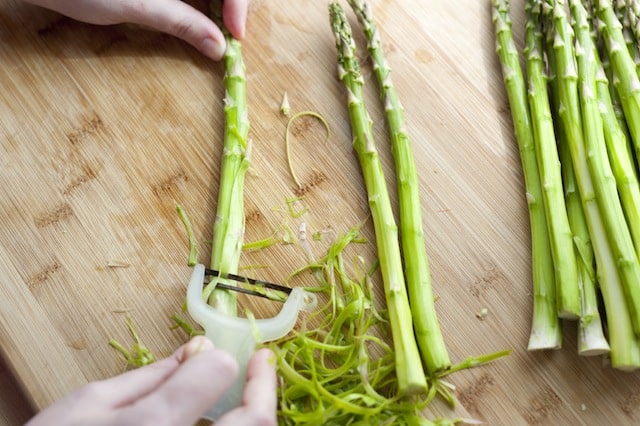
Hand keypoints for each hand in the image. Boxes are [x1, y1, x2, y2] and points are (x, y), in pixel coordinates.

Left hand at [21, 0, 248, 59]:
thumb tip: (218, 47)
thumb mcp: (138, 6)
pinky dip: (200, 1)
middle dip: (232, 3)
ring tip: (217, 27)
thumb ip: (183, 23)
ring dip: (217, 4)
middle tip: (229, 32)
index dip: (239, 3)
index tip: (234, 33)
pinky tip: (199, 14)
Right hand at [26, 336, 276, 425]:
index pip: (215, 376)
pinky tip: (224, 422)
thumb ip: (148, 377)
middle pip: (254, 424)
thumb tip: (195, 351)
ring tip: (250, 395)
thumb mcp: (87, 405)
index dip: (221, 360)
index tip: (217, 353)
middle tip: (263, 364)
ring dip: (254, 417)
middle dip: (265, 390)